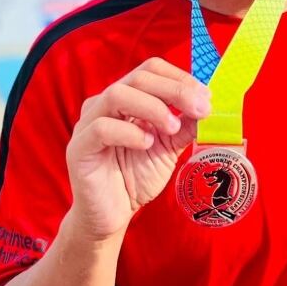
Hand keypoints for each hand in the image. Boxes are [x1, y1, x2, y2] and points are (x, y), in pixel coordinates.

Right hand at [65, 57, 210, 240]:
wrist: (113, 216)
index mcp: (126, 98)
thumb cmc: (137, 177)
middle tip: (200, 108)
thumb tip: (207, 105)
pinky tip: (147, 144)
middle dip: (175, 90)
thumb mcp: (169, 147)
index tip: (205, 95)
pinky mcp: (79, 148)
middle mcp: (104, 104)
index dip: (179, 77)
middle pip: (138, 78)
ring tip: (173, 127)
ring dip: (152, 107)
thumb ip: (185, 126)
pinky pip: (102, 128)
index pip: (150, 70)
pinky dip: (130, 132)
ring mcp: (88, 124)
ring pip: (117, 95)